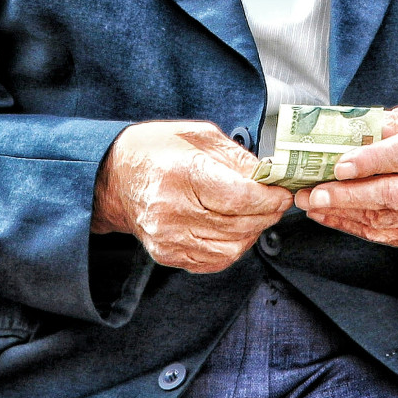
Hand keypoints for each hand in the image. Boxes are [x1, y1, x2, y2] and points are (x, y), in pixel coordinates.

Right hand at [92, 121, 293, 272]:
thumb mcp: (199, 136)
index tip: (282, 193)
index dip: (269, 199)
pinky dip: (233, 247)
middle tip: (276, 203)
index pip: (240, 197)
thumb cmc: (155, 150)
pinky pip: (214, 261)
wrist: (114, 177)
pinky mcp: (167, 254)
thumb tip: (270, 177)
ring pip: (231, 248)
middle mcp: (171, 210)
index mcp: (181, 173)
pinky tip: (233, 229)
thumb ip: (238, 158)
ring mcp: (168, 237)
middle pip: (239, 224)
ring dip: (252, 233)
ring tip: (255, 215)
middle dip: (267, 215)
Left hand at [294, 106, 397, 248]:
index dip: (371, 161)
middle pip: (393, 194)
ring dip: (342, 212)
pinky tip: (326, 214)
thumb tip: (352, 131)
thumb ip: (387, 124)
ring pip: (383, 219)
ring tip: (310, 202)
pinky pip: (381, 234)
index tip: (340, 166)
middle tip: (314, 194)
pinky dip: (349, 224)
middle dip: (348, 196)